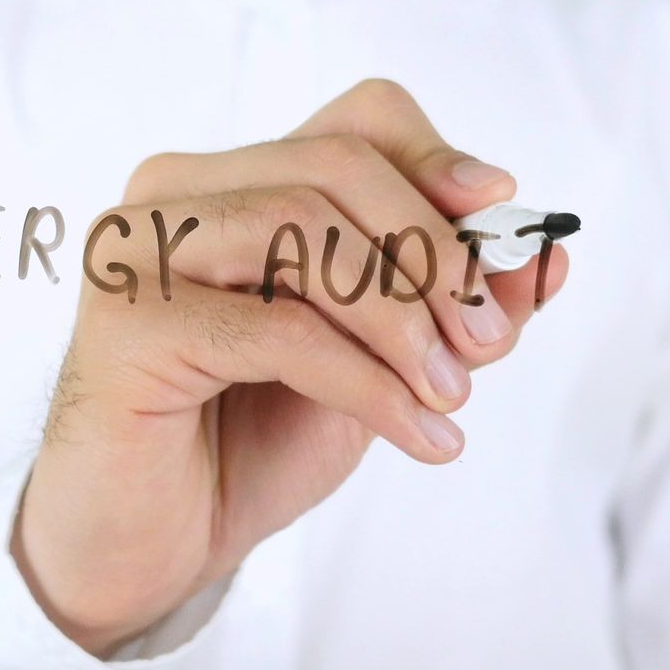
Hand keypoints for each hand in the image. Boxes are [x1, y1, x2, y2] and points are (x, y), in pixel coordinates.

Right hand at [12, 79, 570, 654]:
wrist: (146, 548)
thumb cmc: (246, 444)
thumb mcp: (376, 365)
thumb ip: (447, 308)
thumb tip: (545, 257)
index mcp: (230, 182)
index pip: (354, 121)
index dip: (437, 160)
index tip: (501, 217)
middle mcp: (171, 194)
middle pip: (336, 164)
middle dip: (433, 251)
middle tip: (486, 344)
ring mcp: (136, 248)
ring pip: (304, 230)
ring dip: (403, 319)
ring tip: (449, 397)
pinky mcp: (124, 321)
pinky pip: (278, 328)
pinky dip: (369, 382)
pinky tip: (417, 435)